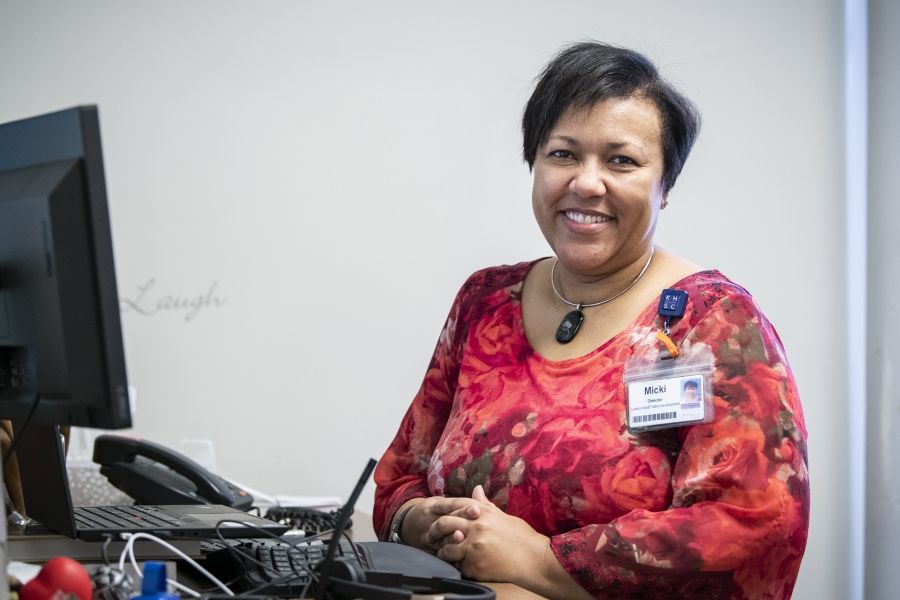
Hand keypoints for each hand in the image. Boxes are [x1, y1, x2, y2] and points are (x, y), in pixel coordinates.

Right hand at [398, 495, 482, 552]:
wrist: (408, 527)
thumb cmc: (433, 513)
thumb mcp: (441, 503)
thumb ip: (461, 501)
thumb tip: (479, 489)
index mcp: (433, 506)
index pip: (449, 506)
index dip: (463, 508)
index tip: (477, 509)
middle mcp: (428, 520)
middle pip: (445, 520)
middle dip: (460, 521)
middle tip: (474, 524)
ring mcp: (426, 536)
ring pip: (439, 537)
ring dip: (451, 539)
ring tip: (463, 538)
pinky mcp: (426, 550)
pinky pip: (437, 552)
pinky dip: (447, 554)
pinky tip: (458, 556)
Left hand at [429, 486, 551, 587]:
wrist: (535, 560)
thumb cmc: (522, 537)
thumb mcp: (503, 517)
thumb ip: (485, 505)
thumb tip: (476, 489)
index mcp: (483, 513)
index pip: (455, 504)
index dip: (441, 505)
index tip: (431, 508)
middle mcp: (476, 527)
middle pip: (444, 524)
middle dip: (434, 529)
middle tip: (429, 535)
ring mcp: (474, 547)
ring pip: (447, 548)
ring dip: (442, 551)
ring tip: (442, 553)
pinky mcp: (475, 566)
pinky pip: (457, 565)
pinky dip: (456, 565)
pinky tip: (458, 565)